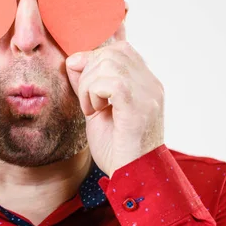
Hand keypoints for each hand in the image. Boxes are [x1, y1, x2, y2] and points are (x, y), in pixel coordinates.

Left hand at [65, 40, 163, 176]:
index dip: (95, 57)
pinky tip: (96, 111)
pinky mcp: (140, 106)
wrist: (132, 177)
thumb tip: (74, 59)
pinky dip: (94, 93)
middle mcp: (151, 84)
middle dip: (89, 71)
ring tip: (92, 108)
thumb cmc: (116, 148)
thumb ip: (89, 83)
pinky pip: (111, 81)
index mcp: (145, 83)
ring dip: (89, 84)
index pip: (121, 48)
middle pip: (113, 51)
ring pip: (110, 62)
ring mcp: (149, 94)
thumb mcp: (97, 108)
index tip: (84, 81)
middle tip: (89, 101)